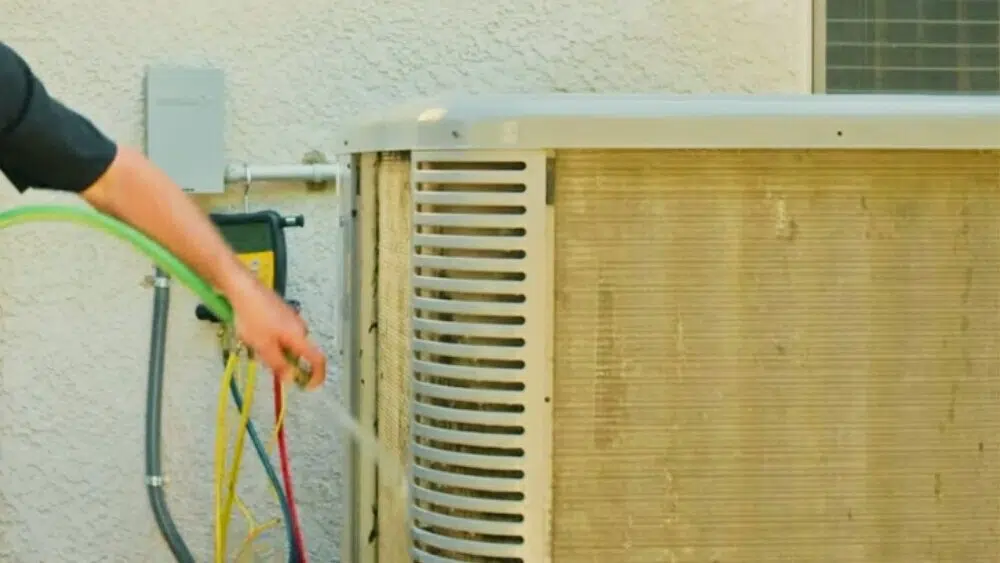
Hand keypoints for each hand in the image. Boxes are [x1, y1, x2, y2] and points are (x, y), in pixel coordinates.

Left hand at [225, 271, 326, 389]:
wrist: (242, 287)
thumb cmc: (253, 317)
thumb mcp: (263, 347)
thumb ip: (278, 365)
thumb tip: (291, 379)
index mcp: (299, 336)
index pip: (317, 359)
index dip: (317, 375)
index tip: (309, 387)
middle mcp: (300, 326)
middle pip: (300, 352)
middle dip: (285, 361)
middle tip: (264, 360)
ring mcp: (291, 317)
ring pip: (288, 343)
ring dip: (274, 349)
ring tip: (252, 342)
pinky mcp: (282, 311)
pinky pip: (281, 332)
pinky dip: (270, 338)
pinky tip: (252, 331)